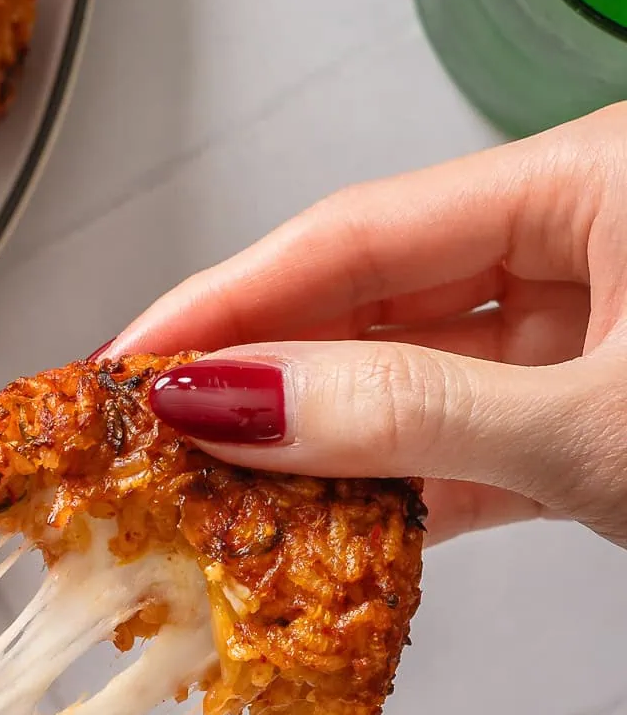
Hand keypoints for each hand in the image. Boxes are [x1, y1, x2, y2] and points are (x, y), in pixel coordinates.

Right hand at [106, 104, 626, 546]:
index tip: (133, 360)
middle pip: (370, 305)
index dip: (228, 301)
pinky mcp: (585, 431)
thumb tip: (245, 406)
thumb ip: (414, 413)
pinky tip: (317, 530)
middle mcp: (579, 249)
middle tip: (152, 435)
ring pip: (409, 386)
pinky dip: (395, 496)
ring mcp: (583, 345)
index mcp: (592, 184)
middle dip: (256, 377)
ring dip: (315, 450)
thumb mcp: (591, 423)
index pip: (357, 233)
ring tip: (213, 494)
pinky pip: (461, 449)